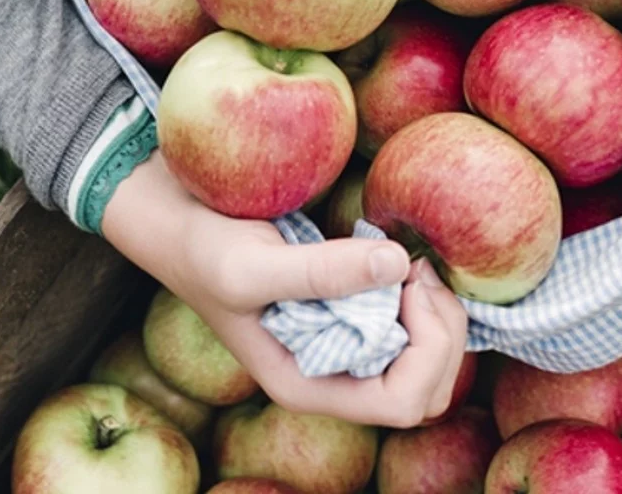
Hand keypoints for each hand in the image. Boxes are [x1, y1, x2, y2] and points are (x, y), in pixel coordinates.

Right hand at [101, 152, 469, 426]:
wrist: (178, 219)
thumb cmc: (204, 250)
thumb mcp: (252, 265)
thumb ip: (323, 272)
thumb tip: (398, 264)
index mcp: (309, 385)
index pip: (403, 403)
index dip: (426, 350)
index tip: (405, 285)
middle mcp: (333, 374)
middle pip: (429, 388)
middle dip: (442, 332)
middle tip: (416, 270)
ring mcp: (344, 344)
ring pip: (429, 358)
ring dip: (436, 312)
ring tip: (409, 263)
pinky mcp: (351, 310)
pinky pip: (412, 324)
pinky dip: (422, 295)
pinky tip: (399, 257)